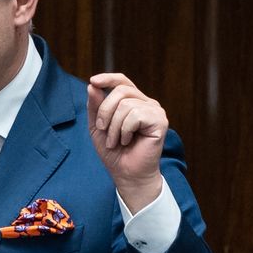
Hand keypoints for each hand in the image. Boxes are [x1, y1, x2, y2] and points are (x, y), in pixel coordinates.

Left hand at [86, 73, 166, 211]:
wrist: (126, 174)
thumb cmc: (114, 152)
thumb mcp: (98, 126)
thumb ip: (95, 106)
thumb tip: (92, 85)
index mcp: (134, 102)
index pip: (122, 82)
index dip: (108, 78)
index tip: (93, 81)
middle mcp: (146, 103)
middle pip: (121, 91)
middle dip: (105, 111)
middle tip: (102, 130)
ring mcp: (155, 111)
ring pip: (126, 104)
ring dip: (114, 126)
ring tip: (115, 141)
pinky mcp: (160, 121)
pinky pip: (135, 115)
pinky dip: (124, 130)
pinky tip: (127, 141)